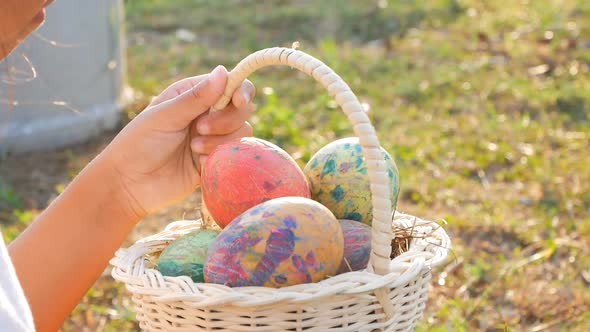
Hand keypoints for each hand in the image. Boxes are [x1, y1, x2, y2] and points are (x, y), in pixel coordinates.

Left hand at [100, 65, 254, 217]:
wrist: (129, 184)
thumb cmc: (139, 144)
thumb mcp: (165, 116)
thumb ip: (195, 97)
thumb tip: (223, 71)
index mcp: (194, 95)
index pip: (232, 85)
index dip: (241, 91)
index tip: (238, 102)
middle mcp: (208, 114)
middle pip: (242, 110)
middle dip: (226, 120)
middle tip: (201, 129)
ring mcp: (213, 139)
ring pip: (242, 133)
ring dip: (220, 141)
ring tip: (193, 148)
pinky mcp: (215, 161)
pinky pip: (234, 156)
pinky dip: (219, 157)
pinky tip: (197, 163)